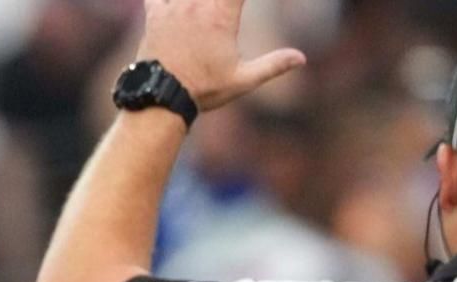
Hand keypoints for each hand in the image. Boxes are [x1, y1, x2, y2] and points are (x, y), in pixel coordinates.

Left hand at [137, 0, 305, 111]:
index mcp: (221, 15)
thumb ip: (273, 65)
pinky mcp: (154, 13)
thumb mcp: (242, 80)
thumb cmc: (203, 90)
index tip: (239, 4)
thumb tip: (301, 58)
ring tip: (206, 6)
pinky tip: (171, 3)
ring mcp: (174, 6)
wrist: (162, 96)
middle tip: (226, 5)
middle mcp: (197, 4)